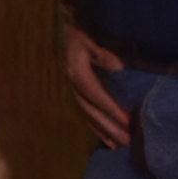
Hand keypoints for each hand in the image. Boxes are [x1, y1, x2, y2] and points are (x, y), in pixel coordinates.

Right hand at [60, 17, 130, 147]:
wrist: (50, 32)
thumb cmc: (70, 33)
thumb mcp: (85, 38)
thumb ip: (100, 53)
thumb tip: (118, 68)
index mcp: (76, 73)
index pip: (96, 95)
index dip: (111, 109)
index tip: (127, 121)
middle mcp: (71, 86)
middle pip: (91, 111)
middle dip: (109, 127)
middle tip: (127, 141)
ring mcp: (69, 91)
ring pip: (87, 116)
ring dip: (103, 132)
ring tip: (118, 146)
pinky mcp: (71, 93)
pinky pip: (83, 113)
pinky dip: (95, 128)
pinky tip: (105, 139)